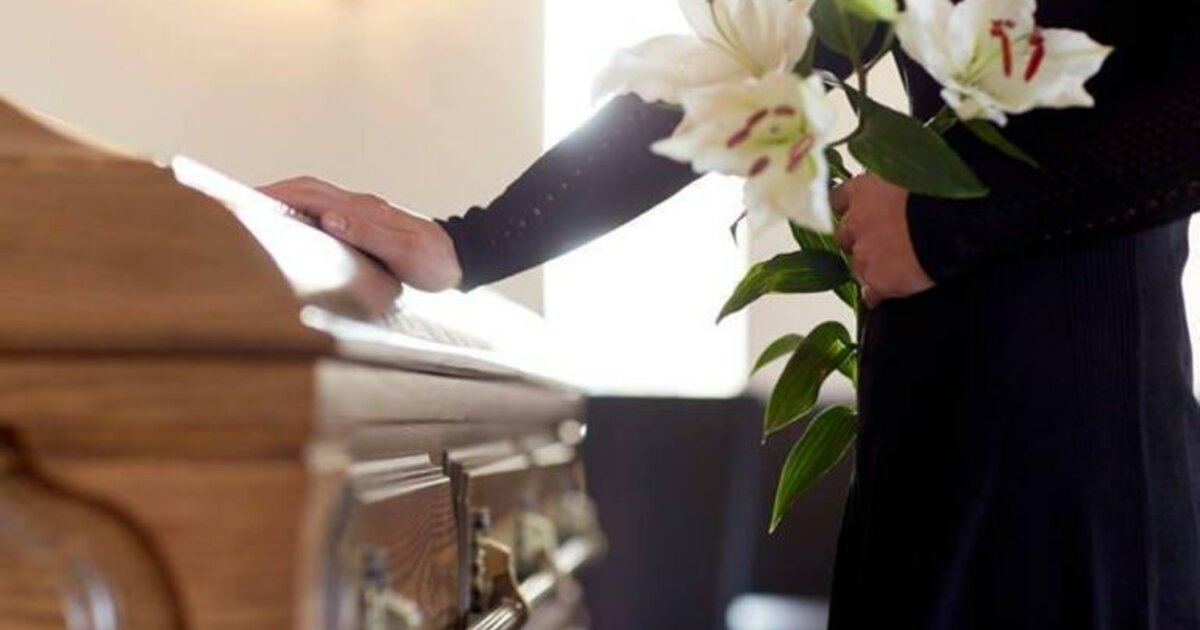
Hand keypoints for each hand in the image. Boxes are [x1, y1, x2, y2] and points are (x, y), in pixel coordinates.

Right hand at [259, 177, 462, 291]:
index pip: (310, 194)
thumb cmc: (436, 262)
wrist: (463, 260)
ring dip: (286, 201)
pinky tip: (293, 228)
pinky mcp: (366, 224)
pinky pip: (326, 212)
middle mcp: (360, 206)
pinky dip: (302, 214)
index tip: (247, 197)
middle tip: (239, 204)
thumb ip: (368, 234)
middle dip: (273, 194)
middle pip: (307, 190)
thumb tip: (329, 218)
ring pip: (315, 198)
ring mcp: (363, 213)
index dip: (277, 194)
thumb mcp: (405, 253)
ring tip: (257, 215)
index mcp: (363, 209)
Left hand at [831, 174, 933, 307]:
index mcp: (864, 189)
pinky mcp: (876, 280)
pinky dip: (878, 294)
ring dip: (870, 268)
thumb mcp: (912, 172)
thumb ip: (893, 182)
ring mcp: (864, 253)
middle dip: (858, 240)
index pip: (838, 199)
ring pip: (857, 266)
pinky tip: (891, 293)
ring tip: (894, 269)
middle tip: (883, 242)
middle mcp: (856, 221)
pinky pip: (870, 293)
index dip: (849, 208)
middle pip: (843, 235)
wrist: (952, 219)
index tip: (858, 212)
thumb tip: (898, 188)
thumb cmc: (941, 188)